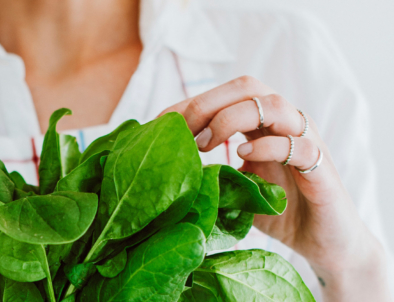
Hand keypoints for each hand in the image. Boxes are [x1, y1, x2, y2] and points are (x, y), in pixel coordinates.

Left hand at [160, 76, 391, 300]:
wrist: (323, 241)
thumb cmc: (277, 210)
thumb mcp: (234, 187)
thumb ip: (210, 172)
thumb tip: (165, 167)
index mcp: (263, 122)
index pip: (225, 95)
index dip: (190, 103)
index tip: (160, 123)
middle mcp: (285, 123)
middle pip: (248, 87)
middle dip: (207, 103)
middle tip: (183, 132)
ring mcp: (306, 141)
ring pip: (274, 105)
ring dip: (232, 119)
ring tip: (207, 144)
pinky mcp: (322, 168)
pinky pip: (299, 146)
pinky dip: (268, 146)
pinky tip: (244, 156)